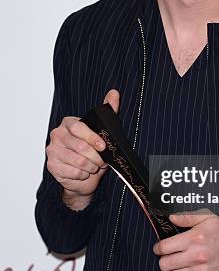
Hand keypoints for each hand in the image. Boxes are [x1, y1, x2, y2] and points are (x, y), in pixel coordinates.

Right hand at [46, 89, 119, 208]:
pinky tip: (84, 172)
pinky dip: (83, 175)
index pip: (79, 127)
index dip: (93, 138)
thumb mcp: (102, 131)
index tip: (103, 147)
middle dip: (95, 157)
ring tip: (93, 166)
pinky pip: (73, 172)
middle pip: (80, 146)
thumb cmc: (91, 152)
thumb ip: (108, 111)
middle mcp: (57, 134)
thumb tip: (114, 93)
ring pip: (78, 161)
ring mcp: (52, 150)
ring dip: (91, 167)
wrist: (82, 176)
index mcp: (68, 123)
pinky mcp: (51, 166)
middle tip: (101, 161)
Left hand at [153, 211, 218, 270]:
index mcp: (195, 239)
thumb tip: (170, 218)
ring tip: (183, 259)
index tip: (159, 247)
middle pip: (164, 265)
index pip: (164, 248)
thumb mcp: (206, 217)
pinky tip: (191, 267)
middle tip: (169, 255)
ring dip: (174, 267)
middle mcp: (197, 257)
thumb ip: (186, 217)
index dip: (158, 248)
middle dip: (163, 259)